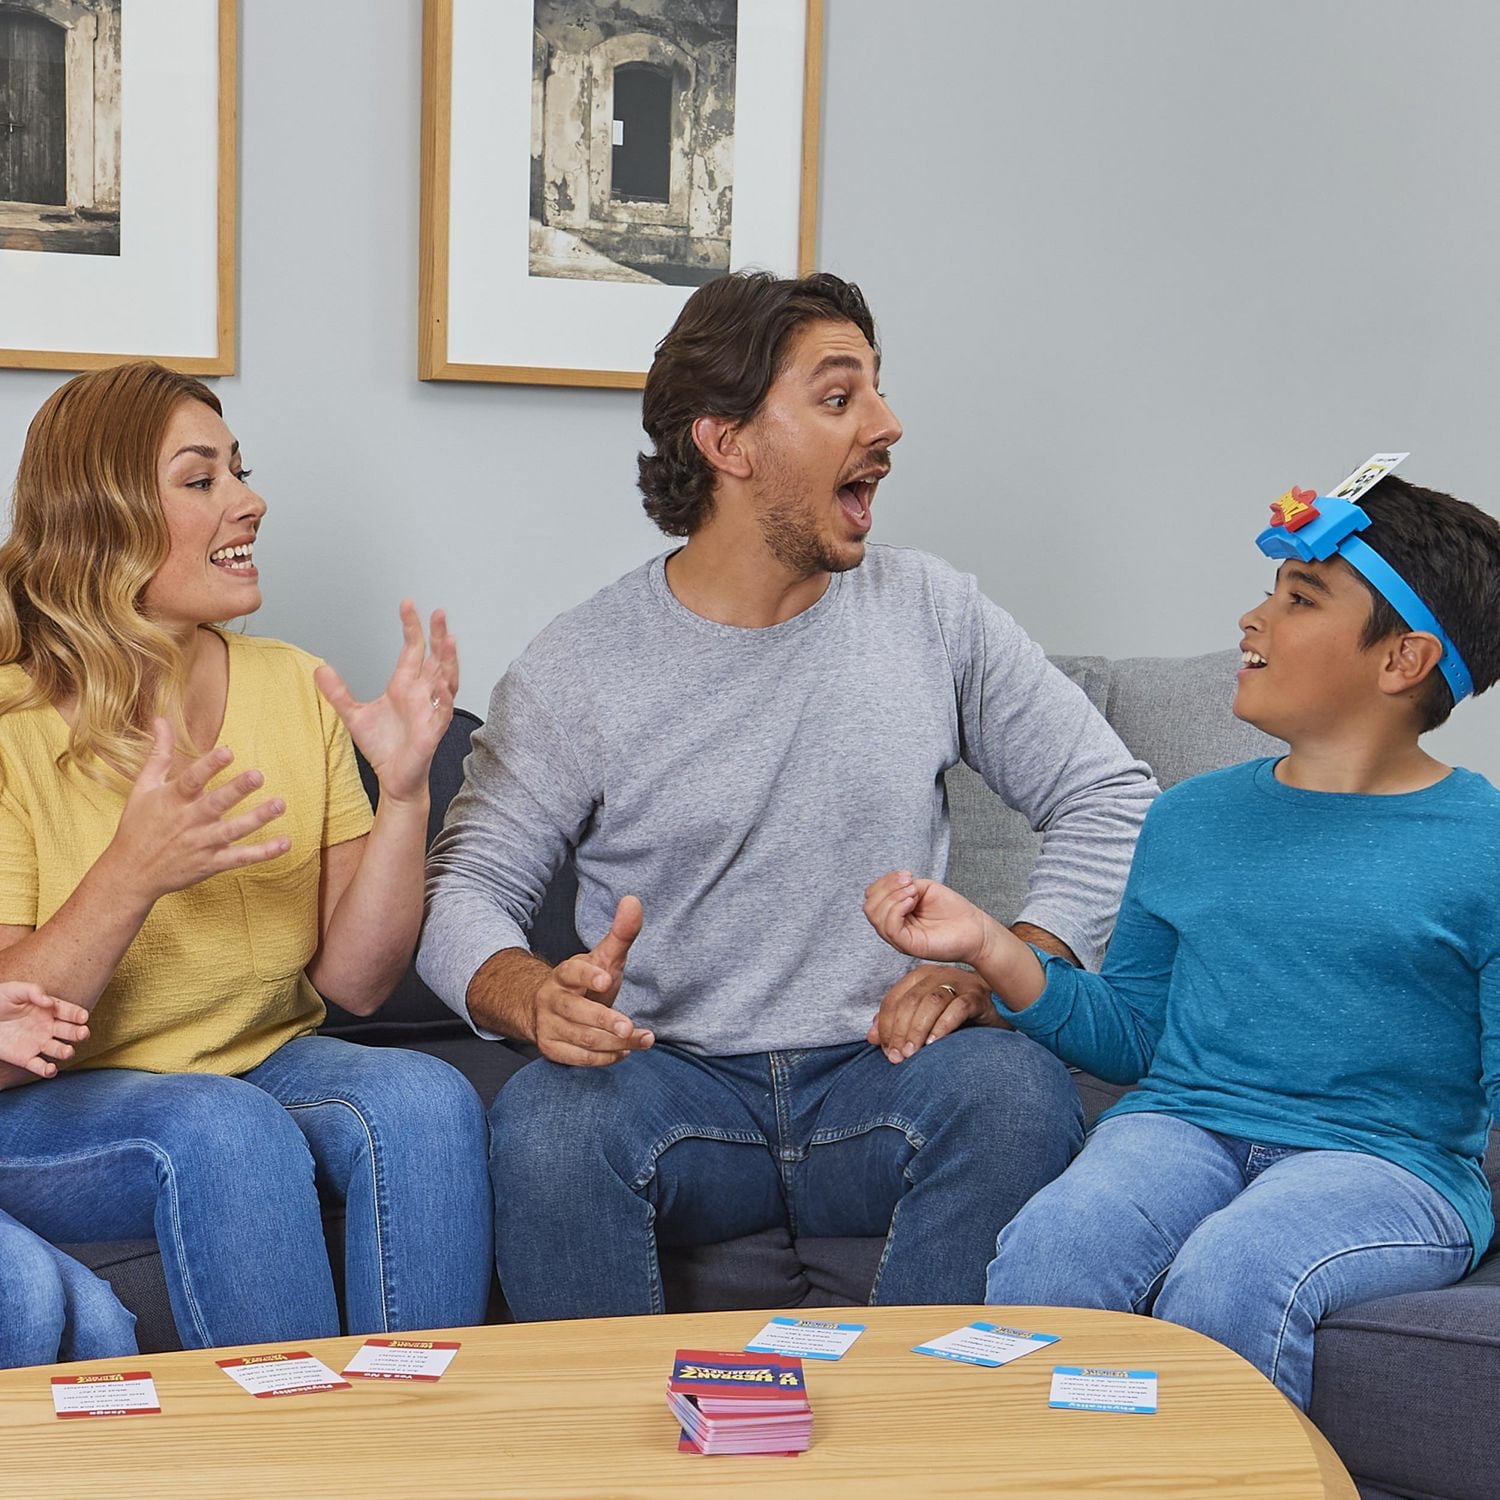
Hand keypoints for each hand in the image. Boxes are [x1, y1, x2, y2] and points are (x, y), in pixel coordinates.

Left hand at [0, 983, 89, 1077]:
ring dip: (66, 1051)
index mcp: (49, 1010)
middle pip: (69, 1032)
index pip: (68, 1012)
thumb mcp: (15, 990)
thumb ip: (34, 992)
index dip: (77, 1014)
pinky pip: (39, 1066)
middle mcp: (48, 1027)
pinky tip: (50, 1069)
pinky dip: (47, 1071)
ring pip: (58, 1050)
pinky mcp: (26, 1058)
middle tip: (83, 1033)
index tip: (83, 1017)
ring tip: (67, 1051)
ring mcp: (39, 1043)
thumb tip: (50, 1002)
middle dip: (79, 1033)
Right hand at [105, 720, 288, 903]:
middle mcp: (187, 821)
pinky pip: (240, 858)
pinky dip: (263, 853)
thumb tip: (161, 719)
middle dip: (236, 790)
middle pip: (215, 804)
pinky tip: (284, 843)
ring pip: (232, 830)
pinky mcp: (210, 864)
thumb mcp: (143, 787)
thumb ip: (159, 753)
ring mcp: (200, 844)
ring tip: (280, 805)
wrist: (130, 874)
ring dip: (257, 818)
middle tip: (258, 775)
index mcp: (172, 800)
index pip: (191, 779)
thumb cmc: (137, 826)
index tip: (228, 751)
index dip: (209, 766)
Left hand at [315, 601, 458, 804]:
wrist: (393, 778)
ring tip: (449, 641)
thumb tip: (320, 669)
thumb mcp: (354, 715)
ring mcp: (430, 710)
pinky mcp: (433, 730)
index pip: (412, 649)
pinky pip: (443, 710)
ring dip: (449, 661)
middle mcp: (421, 693)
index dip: (411, 626)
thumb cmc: (383, 748)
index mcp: (404, 685)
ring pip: (447, 679)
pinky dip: (444, 697)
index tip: (408, 604)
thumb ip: (338, 692)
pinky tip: (443, 684)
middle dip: (439, 635)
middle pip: (436, 658)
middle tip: (439, 612)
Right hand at [531, 896, 654, 1067]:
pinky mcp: (552, 1048)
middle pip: (576, 1012)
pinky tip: (625, 1052)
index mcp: (564, 974)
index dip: (588, 975)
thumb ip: (621, 933)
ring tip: (643, 1038)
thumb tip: (634, 900)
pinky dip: (603, 1058)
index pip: (572, 972)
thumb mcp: (604, 957)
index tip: (607, 979)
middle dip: (604, 1020)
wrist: (551, 1009)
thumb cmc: (587, 982)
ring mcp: (549, 1026)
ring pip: (581, 1038)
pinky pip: (578, 1059)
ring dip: (614, 1043)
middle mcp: (552, 1000)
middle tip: (629, 1027)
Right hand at [863, 870, 990, 965]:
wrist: (975, 930)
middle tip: (910, 883)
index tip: (907, 875)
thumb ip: (903, 887)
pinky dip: (896, 908)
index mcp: (896, 914)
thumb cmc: (953, 911)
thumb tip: (892, 889)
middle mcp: (894, 927)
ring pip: (875, 916)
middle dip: (886, 887)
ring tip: (913, 892)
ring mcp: (899, 938)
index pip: (872, 897)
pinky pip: (890, 927)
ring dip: (892, 896)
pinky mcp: (909, 945)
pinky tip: (911, 901)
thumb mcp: (924, 889)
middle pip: (869, 906)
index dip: (884, 882)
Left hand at [866, 965, 994, 1063]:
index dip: (886, 1026)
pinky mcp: (977, 996)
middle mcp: (936, 975)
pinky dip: (943, 1026)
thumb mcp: (923, 1017)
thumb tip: (872, 1038)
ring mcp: (958, 983)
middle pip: (910, 1001)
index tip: (885, 1050)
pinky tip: (934, 1043)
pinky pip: (957, 1008)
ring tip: (912, 1053)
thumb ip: (898, 1024)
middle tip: (897, 1057)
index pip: (893, 999)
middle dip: (900, 1031)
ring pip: (931, 1002)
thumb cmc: (954, 1014)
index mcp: (919, 977)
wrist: (995, 1006)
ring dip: (918, 1030)